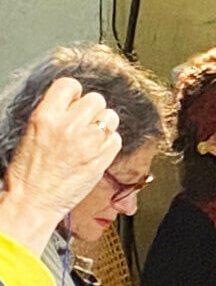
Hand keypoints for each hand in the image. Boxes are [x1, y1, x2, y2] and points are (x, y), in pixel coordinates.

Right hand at [1, 78, 120, 245]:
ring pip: (111, 116)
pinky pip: (117, 138)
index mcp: (45, 116)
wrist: (32, 201)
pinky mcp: (103, 158)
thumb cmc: (28, 172)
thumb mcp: (32, 132)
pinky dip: (109, 144)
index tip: (73, 103)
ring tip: (89, 139)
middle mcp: (69, 125)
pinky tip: (95, 152)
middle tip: (82, 125)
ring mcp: (89, 141)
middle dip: (91, 111)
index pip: (69, 84)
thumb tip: (73, 102)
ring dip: (103, 126)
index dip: (74, 94)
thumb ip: (54, 114)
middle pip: (96, 99)